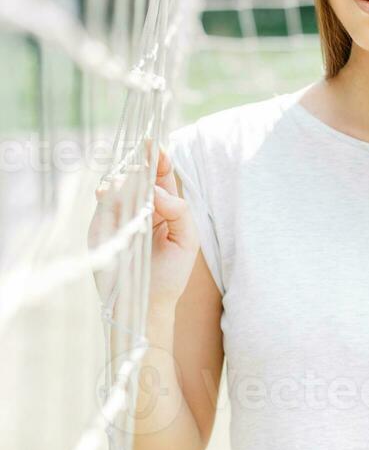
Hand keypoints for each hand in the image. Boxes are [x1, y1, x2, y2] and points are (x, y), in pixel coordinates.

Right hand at [88, 139, 199, 312]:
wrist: (145, 303)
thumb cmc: (170, 274)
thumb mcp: (187, 240)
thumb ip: (179, 211)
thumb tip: (158, 191)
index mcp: (165, 206)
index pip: (160, 174)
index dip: (158, 158)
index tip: (154, 146)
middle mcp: (141, 206)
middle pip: (138, 175)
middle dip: (140, 166)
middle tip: (141, 165)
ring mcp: (120, 214)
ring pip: (118, 184)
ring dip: (123, 179)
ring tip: (129, 181)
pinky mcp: (102, 226)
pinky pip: (101, 203)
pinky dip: (106, 194)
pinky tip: (110, 192)